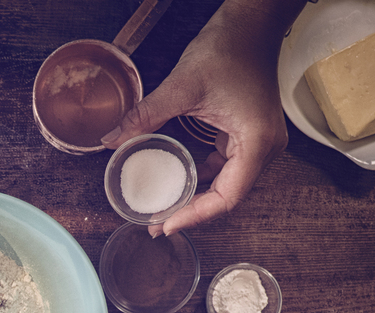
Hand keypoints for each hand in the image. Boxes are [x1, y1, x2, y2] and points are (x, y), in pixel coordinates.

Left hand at [102, 0, 304, 236]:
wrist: (250, 25)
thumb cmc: (227, 49)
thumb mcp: (180, 86)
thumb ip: (144, 116)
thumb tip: (109, 141)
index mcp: (256, 142)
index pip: (227, 197)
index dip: (195, 216)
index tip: (166, 225)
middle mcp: (265, 149)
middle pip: (228, 196)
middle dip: (192, 212)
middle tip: (157, 224)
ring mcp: (259, 143)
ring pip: (228, 185)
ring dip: (197, 198)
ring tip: (164, 212)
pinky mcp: (249, 135)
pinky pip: (227, 167)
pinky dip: (204, 178)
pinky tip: (180, 185)